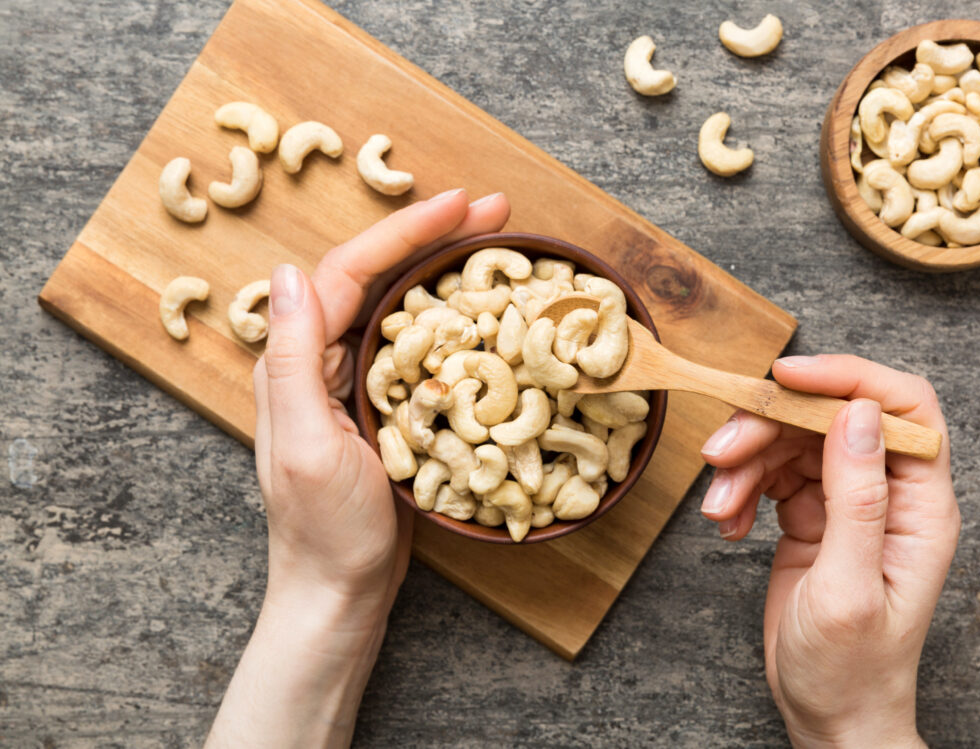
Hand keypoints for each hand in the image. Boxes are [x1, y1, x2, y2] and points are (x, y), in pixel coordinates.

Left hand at [254, 188, 507, 611]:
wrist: (342, 592)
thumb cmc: (325, 531)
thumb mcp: (306, 446)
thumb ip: (292, 361)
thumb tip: (290, 272)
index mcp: (298, 361)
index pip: (350, 273)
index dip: (404, 231)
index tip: (459, 204)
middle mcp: (323, 360)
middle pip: (379, 276)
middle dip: (435, 236)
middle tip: (496, 211)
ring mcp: (355, 381)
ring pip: (400, 304)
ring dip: (445, 268)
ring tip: (497, 244)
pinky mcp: (385, 404)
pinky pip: (417, 344)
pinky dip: (450, 316)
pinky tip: (484, 308)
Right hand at [699, 355, 958, 747]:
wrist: (828, 715)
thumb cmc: (851, 669)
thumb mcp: (850, 587)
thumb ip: (857, 498)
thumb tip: (857, 414)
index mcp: (920, 507)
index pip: (902, 408)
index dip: (849, 378)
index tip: (787, 377)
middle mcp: (888, 494)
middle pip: (830, 419)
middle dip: (770, 427)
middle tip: (721, 453)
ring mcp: (847, 503)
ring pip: (792, 443)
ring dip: (744, 463)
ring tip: (717, 506)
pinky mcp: (812, 516)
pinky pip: (770, 475)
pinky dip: (740, 490)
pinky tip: (727, 523)